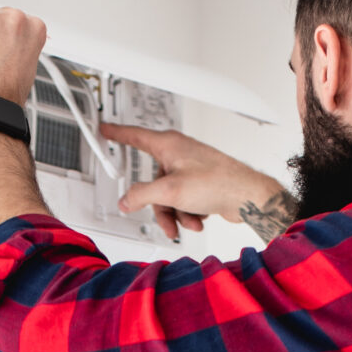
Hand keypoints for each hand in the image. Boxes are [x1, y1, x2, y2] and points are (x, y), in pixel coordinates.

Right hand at [103, 125, 295, 243]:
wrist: (247, 197)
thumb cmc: (218, 182)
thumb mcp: (170, 191)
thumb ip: (141, 195)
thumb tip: (127, 200)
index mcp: (169, 145)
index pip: (134, 136)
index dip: (117, 134)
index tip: (105, 130)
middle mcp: (179, 154)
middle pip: (152, 182)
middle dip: (159, 205)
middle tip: (165, 219)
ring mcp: (189, 169)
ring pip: (167, 196)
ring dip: (176, 214)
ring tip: (188, 222)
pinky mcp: (199, 184)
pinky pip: (182, 201)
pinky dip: (188, 213)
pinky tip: (198, 219)